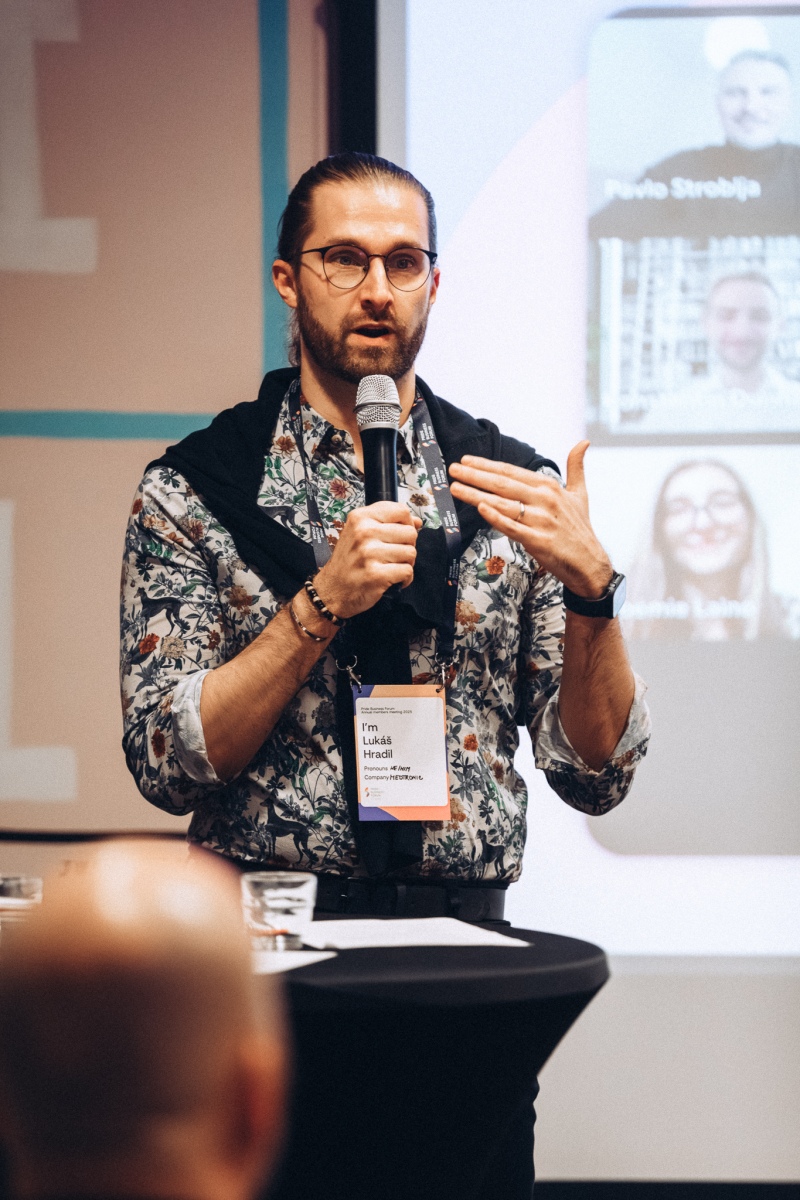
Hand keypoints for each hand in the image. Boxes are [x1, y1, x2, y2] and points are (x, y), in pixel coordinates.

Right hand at [314, 502, 420, 618]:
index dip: (407, 524)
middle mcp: (364, 532)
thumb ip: (388, 523)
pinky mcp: (376, 574)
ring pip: (411, 552)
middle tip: (392, 556)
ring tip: (390, 567)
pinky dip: (405, 579)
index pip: (401, 511)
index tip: (400, 535)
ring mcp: (369, 553)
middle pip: (410, 533)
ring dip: (406, 564)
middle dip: (407, 546)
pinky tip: (392, 580)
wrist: (331, 590)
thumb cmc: (348, 562)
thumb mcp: (359, 533)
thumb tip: (417, 522)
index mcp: (360, 518)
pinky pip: (407, 571)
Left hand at [449, 442, 612, 597]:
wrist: (589, 563)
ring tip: (455, 488)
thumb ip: (576, 467)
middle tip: (453, 469)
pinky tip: (480, 509)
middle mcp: (545, 500)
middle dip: (474, 475)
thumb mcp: (580, 494)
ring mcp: (541, 521)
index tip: (466, 460)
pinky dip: (496, 518)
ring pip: (503, 504)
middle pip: (503, 484)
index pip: (511, 472)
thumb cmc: (580, 529)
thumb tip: (583, 442)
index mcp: (550, 487)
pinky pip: (512, 527)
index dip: (486, 465)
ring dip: (476, 495)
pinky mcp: (538, 541)